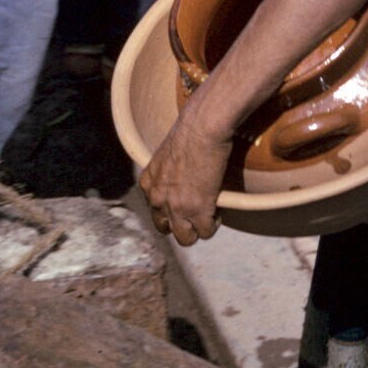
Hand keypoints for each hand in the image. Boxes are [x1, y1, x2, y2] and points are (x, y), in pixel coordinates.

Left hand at [138, 117, 234, 246]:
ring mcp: (177, 208)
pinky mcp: (198, 211)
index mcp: (148, 184)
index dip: (170, 209)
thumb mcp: (166, 153)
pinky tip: (218, 215)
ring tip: (208, 218)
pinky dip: (213, 226)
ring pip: (184, 238)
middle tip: (194, 215)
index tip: (183, 203)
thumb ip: (167, 170)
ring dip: (196, 231)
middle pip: (166, 228)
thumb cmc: (189, 131)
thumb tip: (179, 172)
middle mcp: (158, 200)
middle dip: (180, 225)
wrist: (202, 129)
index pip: (154, 209)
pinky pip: (206, 232)